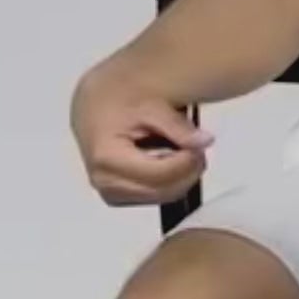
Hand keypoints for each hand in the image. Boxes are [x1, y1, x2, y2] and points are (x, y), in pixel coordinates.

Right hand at [70, 65, 214, 206]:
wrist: (94, 105)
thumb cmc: (114, 101)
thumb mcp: (151, 105)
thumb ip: (179, 127)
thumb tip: (203, 141)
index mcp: (107, 157)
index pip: (161, 174)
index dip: (187, 163)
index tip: (199, 148)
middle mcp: (104, 180)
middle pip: (162, 191)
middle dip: (186, 172)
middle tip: (197, 150)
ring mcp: (108, 191)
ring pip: (160, 197)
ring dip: (178, 178)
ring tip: (182, 152)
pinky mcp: (114, 195)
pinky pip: (152, 197)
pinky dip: (166, 182)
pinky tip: (167, 161)